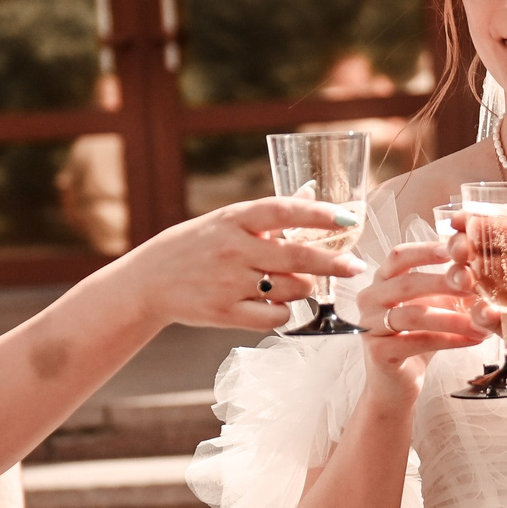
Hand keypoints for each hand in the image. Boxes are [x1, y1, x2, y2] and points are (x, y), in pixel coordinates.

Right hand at [107, 197, 368, 332]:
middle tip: (355, 266)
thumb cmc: (197, 245)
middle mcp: (233, 249)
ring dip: (306, 288)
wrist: (150, 280)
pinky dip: (286, 312)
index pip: (284, 211)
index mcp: (235, 219)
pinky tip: (281, 305)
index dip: (319, 214)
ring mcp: (229, 282)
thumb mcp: (228, 220)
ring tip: (302, 284)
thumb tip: (311, 191)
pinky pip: (275, 316)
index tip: (348, 219)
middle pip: (297, 256)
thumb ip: (270, 213)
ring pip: (291, 288)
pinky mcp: (225, 313)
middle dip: (333, 263)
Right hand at [353, 239, 482, 395]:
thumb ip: (446, 286)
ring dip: (452, 317)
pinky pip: (417, 342)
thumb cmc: (416, 338)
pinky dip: (449, 339)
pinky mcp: (378, 353)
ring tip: (482, 320)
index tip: (457, 248)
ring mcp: (370, 326)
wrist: (396, 385)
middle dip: (445, 282)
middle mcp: (369, 299)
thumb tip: (482, 267)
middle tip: (477, 285)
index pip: (399, 256)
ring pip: (413, 315)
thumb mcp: (432, 305)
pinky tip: (473, 339)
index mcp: (381, 281)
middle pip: (407, 283)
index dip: (427, 250)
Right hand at [450, 212, 506, 398]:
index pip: (505, 228)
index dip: (479, 221)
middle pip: (481, 253)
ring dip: (462, 278)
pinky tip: (485, 313)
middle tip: (458, 249)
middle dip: (462, 248)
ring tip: (464, 280)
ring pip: (475, 284)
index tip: (459, 218)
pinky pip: (486, 318)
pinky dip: (479, 315)